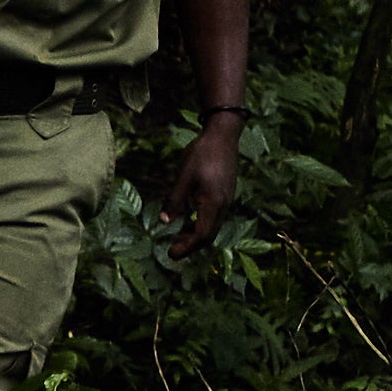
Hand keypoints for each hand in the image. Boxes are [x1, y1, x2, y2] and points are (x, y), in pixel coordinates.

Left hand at [158, 116, 241, 253]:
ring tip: (177, 238)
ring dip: (195, 235)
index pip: (201, 234)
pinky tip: (187, 220)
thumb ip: (175, 200)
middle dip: (190, 245)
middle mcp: (223, 206)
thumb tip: (165, 222)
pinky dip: (200, 224)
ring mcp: (226, 201)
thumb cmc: (202, 153)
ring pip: (212, 227)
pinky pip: (214, 217)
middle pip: (208, 235)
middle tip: (172, 250)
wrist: (223, 135)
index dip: (186, 247)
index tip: (171, 254)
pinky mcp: (225, 195)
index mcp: (213, 203)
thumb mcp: (184, 176)